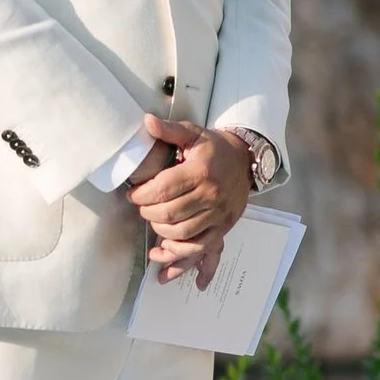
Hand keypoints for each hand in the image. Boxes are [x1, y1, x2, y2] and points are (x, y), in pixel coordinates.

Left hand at [134, 123, 253, 287]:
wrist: (246, 160)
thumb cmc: (214, 148)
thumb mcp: (193, 133)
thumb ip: (168, 130)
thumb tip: (146, 122)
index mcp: (200, 171)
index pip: (163, 189)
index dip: (142, 195)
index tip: (133, 195)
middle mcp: (211, 195)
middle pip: (169, 214)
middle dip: (148, 213)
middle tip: (142, 207)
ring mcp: (218, 215)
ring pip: (182, 233)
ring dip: (160, 232)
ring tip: (153, 222)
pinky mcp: (223, 228)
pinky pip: (200, 249)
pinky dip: (180, 256)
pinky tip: (164, 256)